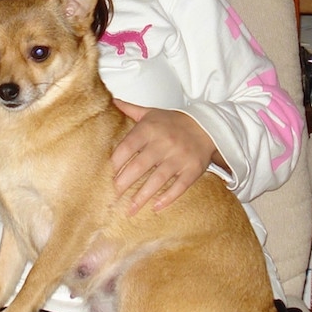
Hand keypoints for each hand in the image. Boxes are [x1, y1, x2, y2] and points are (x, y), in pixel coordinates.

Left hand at [111, 99, 219, 214]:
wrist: (207, 126)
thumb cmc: (173, 123)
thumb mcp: (151, 113)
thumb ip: (130, 110)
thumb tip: (111, 101)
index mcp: (149, 129)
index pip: (127, 148)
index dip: (115, 164)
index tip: (104, 178)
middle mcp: (163, 143)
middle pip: (139, 166)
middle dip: (123, 183)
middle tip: (111, 198)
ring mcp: (179, 157)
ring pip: (157, 180)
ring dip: (142, 196)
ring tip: (129, 210)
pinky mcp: (192, 170)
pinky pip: (179, 186)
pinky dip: (168, 198)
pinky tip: (155, 207)